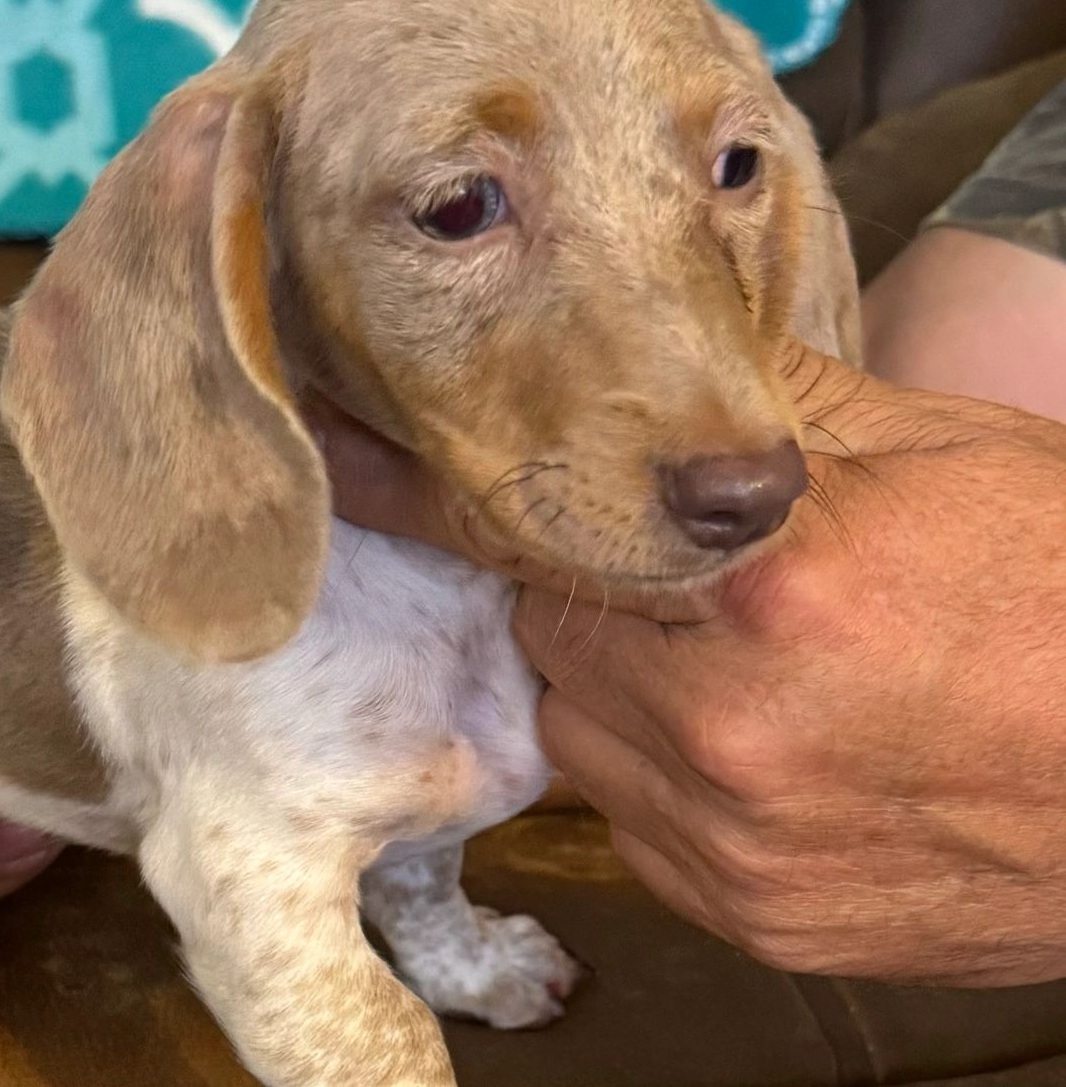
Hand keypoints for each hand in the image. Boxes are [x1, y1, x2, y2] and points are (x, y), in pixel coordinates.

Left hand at [321, 350, 1065, 983]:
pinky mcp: (758, 922)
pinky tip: (761, 739)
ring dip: (619, 687)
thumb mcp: (936, 458)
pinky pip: (635, 824)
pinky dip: (662, 775)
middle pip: (550, 634)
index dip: (422, 488)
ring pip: (579, 734)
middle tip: (676, 573)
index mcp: (768, 593)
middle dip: (586, 593)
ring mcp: (739, 843)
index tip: (332, 450)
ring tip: (738, 659)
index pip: (532, 530)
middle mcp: (727, 730)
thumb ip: (767, 414)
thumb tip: (659, 344)